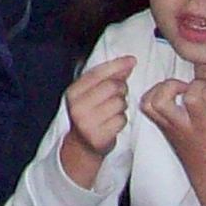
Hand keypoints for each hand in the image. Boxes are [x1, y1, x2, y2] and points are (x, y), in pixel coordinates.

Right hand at [57, 54, 137, 188]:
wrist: (82, 145)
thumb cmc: (90, 114)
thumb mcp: (91, 93)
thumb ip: (108, 76)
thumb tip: (128, 62)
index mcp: (73, 92)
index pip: (97, 73)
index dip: (117, 65)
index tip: (132, 60)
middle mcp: (77, 107)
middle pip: (112, 87)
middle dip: (121, 88)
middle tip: (119, 94)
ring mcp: (87, 123)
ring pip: (119, 103)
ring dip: (122, 105)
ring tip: (114, 110)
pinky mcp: (99, 137)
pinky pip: (122, 120)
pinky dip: (122, 119)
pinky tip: (114, 122)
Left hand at [139, 77, 205, 205]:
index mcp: (200, 127)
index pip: (190, 100)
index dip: (197, 85)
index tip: (205, 85)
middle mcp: (180, 126)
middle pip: (160, 101)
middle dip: (171, 85)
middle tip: (186, 86)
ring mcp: (168, 128)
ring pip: (148, 104)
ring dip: (158, 89)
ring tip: (176, 89)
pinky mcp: (162, 128)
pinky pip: (146, 109)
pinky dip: (151, 96)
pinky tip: (169, 96)